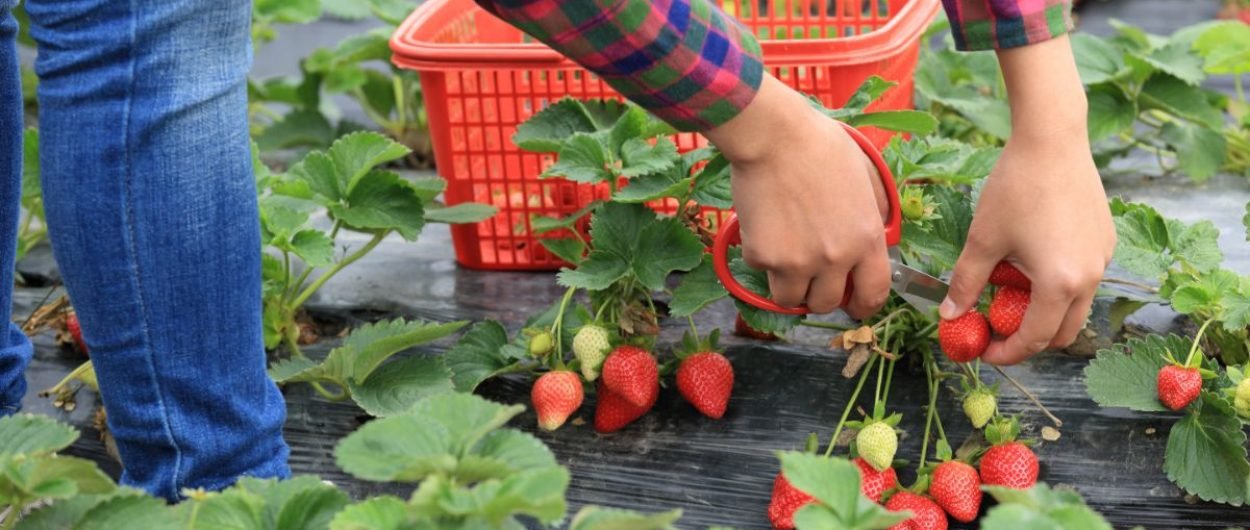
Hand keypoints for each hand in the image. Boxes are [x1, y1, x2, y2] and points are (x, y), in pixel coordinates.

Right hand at [706, 75, 890, 317]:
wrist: (773, 136)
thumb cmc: (819, 146)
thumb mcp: (864, 177)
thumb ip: (872, 213)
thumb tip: (875, 237)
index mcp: (866, 237)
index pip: (874, 293)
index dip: (863, 306)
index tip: (853, 305)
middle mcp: (836, 257)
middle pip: (826, 304)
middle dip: (817, 295)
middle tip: (808, 277)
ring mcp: (798, 261)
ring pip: (790, 299)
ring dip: (787, 285)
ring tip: (782, 256)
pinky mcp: (764, 256)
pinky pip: (762, 271)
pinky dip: (761, 256)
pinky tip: (763, 225)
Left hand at [939, 35, 1116, 364]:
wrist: (1052, 141)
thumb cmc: (1014, 189)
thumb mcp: (982, 240)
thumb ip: (966, 283)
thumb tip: (949, 315)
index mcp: (1060, 283)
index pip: (1034, 338)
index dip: (1007, 352)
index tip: (983, 350)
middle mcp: (1091, 277)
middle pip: (1062, 332)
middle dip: (1028, 339)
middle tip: (995, 332)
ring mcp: (1103, 259)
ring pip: (1076, 307)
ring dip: (1044, 313)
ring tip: (1008, 296)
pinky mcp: (1105, 241)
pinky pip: (1084, 279)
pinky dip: (1060, 287)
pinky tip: (1030, 266)